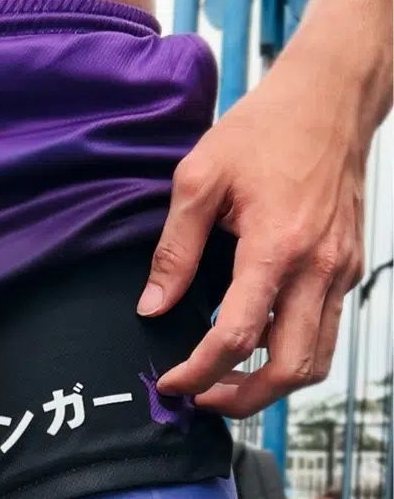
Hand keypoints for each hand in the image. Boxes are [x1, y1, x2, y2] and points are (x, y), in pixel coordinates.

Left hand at [138, 60, 366, 417]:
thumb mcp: (199, 178)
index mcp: (276, 247)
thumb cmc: (264, 129)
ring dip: (270, 384)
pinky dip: (289, 350)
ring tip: (224, 382)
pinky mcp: (347, 268)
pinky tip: (252, 339)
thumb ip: (174, 249)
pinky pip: (324, 330)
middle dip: (242, 398)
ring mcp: (340, 271)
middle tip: (200, 398)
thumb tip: (151, 307)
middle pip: (290, 369)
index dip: (198, 370)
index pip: (235, 335)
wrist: (330, 100)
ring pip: (316, 359)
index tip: (171, 382)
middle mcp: (318, 268)